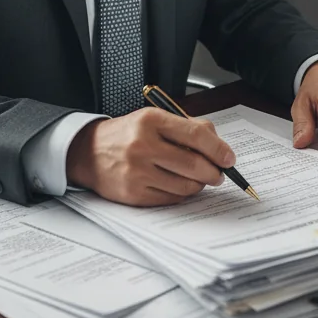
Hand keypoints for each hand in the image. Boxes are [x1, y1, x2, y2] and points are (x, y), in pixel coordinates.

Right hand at [66, 108, 235, 205]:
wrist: (88, 152)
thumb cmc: (128, 134)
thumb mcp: (154, 119)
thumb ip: (187, 127)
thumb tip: (218, 146)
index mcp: (151, 121)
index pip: (195, 135)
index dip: (218, 149)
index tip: (229, 158)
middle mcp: (142, 146)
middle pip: (193, 164)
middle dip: (214, 172)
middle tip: (219, 173)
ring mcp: (137, 172)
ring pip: (185, 186)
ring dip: (199, 184)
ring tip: (199, 178)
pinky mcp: (133, 194)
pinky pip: (170, 199)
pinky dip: (182, 194)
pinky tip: (179, 185)